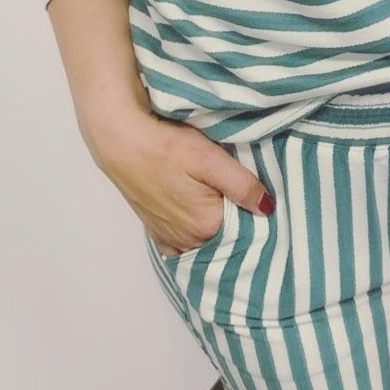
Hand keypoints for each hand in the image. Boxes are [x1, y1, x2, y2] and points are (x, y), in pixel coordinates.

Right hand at [85, 105, 274, 257]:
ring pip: (205, 245)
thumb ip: (242, 185)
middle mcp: (187, 240)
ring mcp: (170, 238)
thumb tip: (268, 208)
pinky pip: (182, 247)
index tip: (268, 205)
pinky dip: (195, 241)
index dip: (258, 218)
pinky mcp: (156, 230)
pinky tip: (203, 228)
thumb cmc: (166, 146)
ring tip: (231, 212)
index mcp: (206, 225)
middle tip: (251, 206)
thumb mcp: (211, 159)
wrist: (121, 141)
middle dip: (240, 228)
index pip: (247, 232)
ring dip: (218, 234)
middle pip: (225, 241)